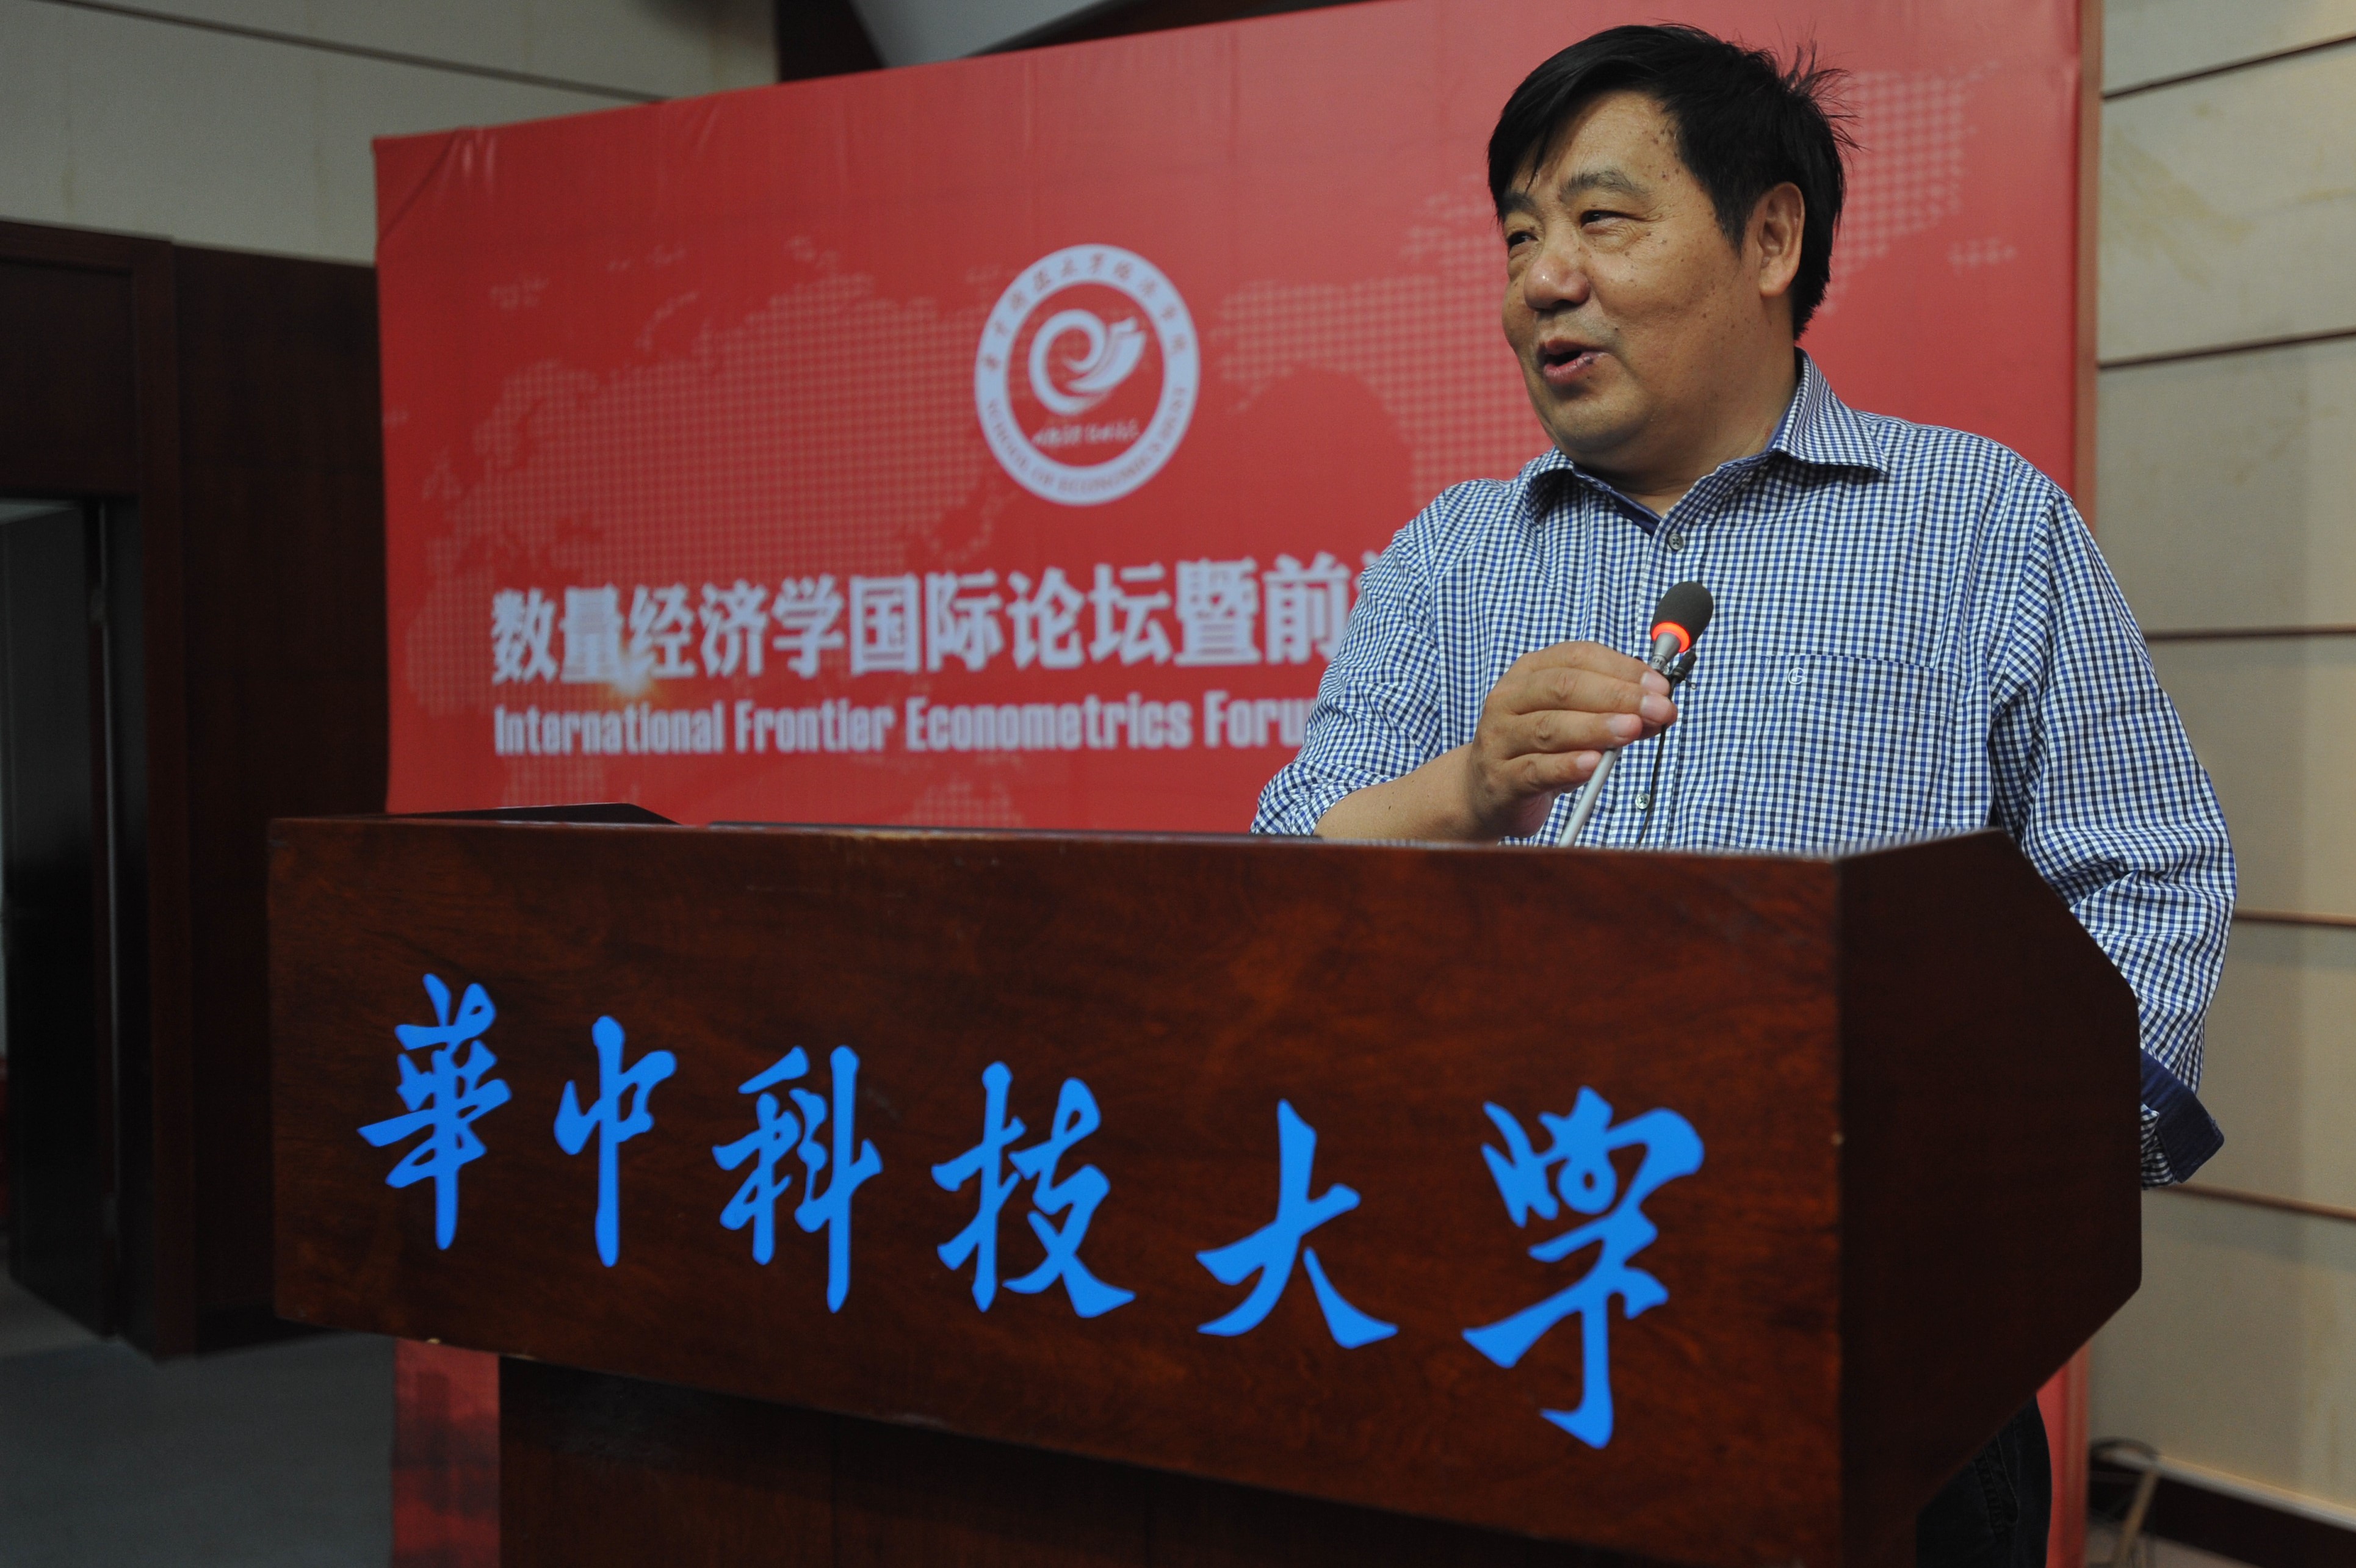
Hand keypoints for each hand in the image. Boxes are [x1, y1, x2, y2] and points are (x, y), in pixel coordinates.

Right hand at [1463, 641, 1675, 838]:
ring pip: (1550, 727)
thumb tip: (1658, 708)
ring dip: (1596, 727)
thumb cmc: (1536, 749)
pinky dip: (1567, 766)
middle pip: (1564, 688)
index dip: (1622, 668)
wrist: (1484, 791)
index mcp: (1528, 673)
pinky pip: (1535, 770)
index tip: (1659, 685)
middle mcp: (1508, 700)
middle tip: (1658, 708)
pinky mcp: (1500, 779)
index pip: (1578, 657)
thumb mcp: (1572, 720)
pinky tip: (1593, 764)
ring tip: (1633, 729)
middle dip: (1618, 696)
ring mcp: (1500, 739)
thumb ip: (1612, 711)